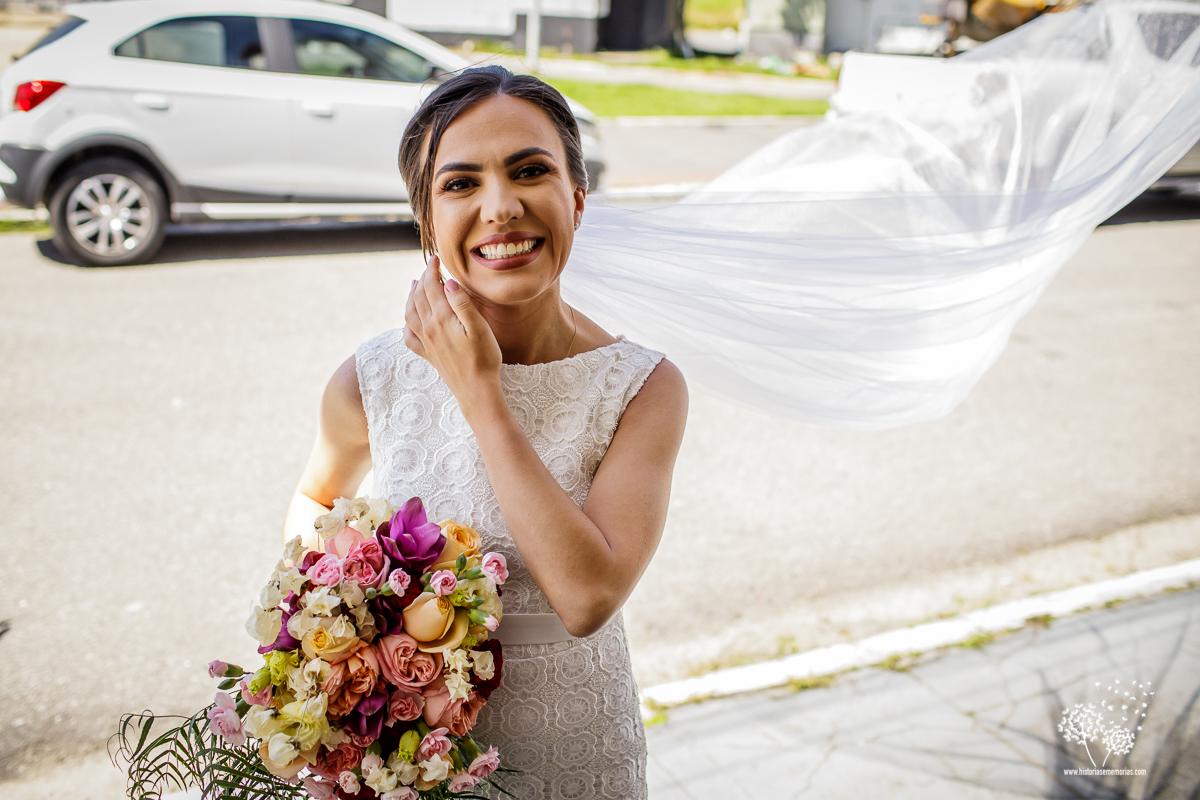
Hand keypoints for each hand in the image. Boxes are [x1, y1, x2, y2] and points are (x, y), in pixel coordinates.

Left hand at [404, 256, 502, 407]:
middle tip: (429, 267)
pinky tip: (410, 321)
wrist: (476, 390)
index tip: (436, 257)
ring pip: (409, 314)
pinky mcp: (428, 355)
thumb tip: (448, 282)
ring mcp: (426, 343)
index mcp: (441, 319)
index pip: (431, 286)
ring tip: (414, 285)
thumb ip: (463, 303)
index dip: (432, 269)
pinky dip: (406, 324)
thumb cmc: (484, 358)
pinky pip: (409, 336)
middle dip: (422, 278)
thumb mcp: (479, 328)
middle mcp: (429, 329)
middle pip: (418, 297)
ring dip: (410, 297)